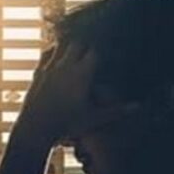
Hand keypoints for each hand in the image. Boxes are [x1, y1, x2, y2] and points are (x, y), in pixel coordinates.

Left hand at [16, 44, 139, 142]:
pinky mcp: (37, 74)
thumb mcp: (94, 118)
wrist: (35, 129)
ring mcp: (49, 68)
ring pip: (61, 46)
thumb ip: (117, 111)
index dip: (101, 52)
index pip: (95, 52)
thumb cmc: (66, 124)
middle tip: (90, 52)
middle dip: (85, 46)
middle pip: (78, 44)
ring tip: (75, 51)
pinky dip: (52, 54)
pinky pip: (45, 56)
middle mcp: (66, 67)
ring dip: (69, 47)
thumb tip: (138, 107)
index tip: (105, 55)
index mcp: (82, 74)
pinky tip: (55, 58)